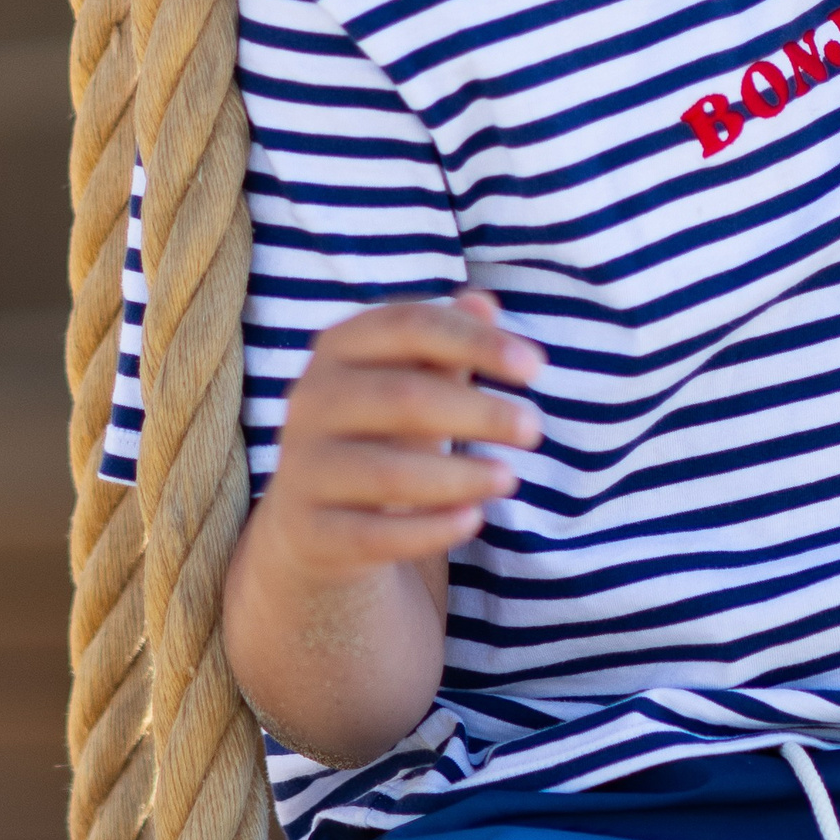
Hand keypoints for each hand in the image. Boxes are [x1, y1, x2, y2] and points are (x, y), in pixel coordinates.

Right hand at [256, 289, 544, 583]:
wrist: (314, 516)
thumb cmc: (383, 426)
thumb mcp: (413, 375)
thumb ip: (448, 338)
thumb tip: (484, 303)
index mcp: (340, 346)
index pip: (411, 326)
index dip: (476, 342)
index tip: (537, 367)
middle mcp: (312, 400)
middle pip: (403, 398)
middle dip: (479, 413)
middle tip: (534, 429)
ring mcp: (303, 466)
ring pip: (388, 473)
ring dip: (460, 477)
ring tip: (509, 478)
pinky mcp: (309, 531)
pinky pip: (373, 535)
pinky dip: (429, 530)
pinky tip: (473, 519)